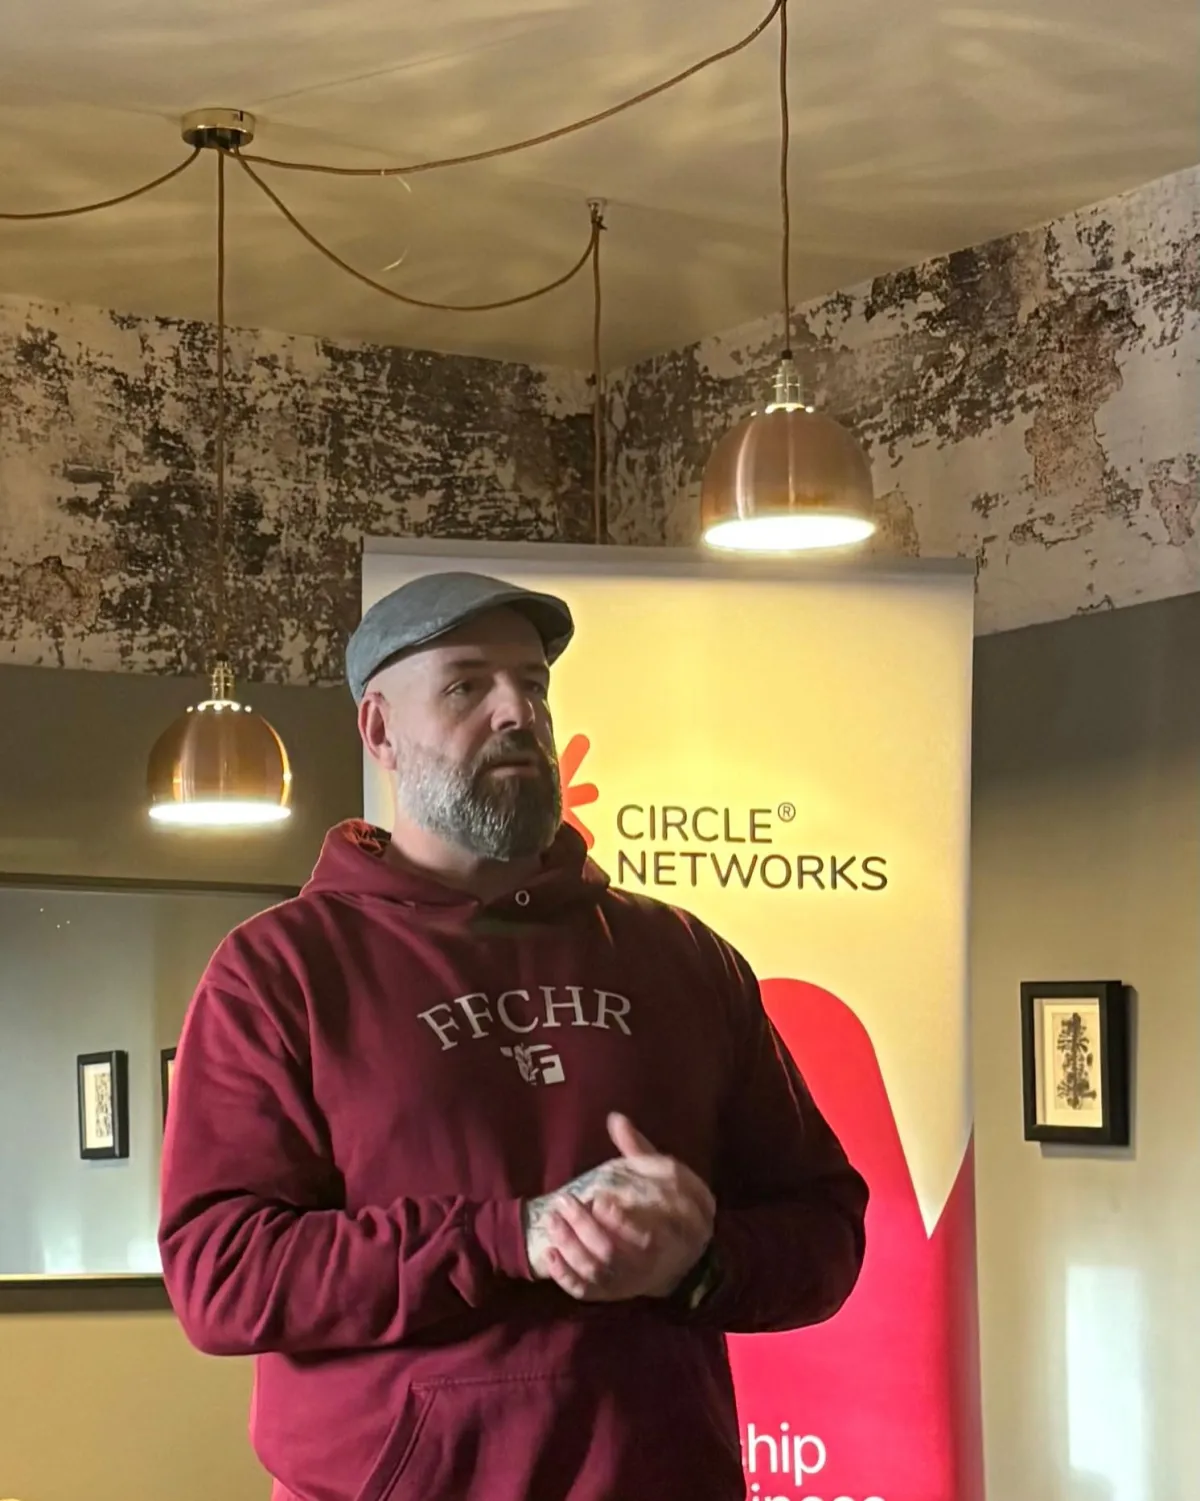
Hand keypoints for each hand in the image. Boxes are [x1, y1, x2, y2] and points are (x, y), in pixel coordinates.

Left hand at [523, 1113, 714, 1301]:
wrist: (682, 1261)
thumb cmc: (670, 1211)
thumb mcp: (664, 1179)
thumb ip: (640, 1152)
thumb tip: (616, 1119)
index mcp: (674, 1235)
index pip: (650, 1236)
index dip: (623, 1223)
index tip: (599, 1200)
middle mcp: (654, 1264)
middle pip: (614, 1254)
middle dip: (585, 1229)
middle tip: (564, 1202)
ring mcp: (632, 1282)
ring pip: (598, 1272)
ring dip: (571, 1248)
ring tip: (553, 1221)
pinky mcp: (614, 1294)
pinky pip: (588, 1292)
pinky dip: (567, 1276)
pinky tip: (551, 1254)